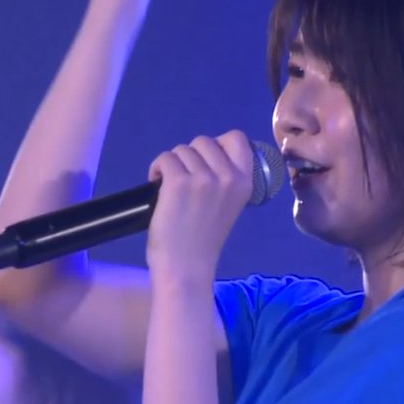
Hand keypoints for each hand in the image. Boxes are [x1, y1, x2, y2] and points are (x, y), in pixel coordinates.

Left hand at [145, 131, 253, 282]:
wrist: (186, 266)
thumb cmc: (204, 240)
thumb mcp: (229, 205)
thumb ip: (224, 179)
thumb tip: (204, 156)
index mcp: (245, 182)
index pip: (237, 138)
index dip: (218, 144)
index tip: (206, 161)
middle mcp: (228, 176)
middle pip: (204, 141)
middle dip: (191, 156)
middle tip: (185, 179)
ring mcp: (203, 178)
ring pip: (182, 150)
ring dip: (172, 164)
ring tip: (170, 187)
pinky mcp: (178, 183)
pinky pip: (165, 158)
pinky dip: (157, 169)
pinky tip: (158, 184)